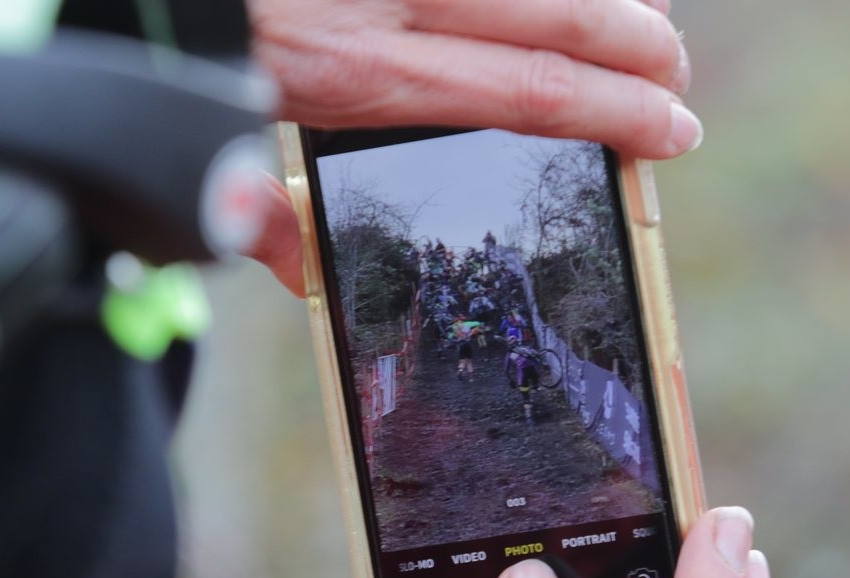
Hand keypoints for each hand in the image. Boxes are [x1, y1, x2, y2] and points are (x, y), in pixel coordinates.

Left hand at [243, 0, 700, 291]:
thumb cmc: (171, 43)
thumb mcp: (207, 130)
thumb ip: (257, 210)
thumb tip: (300, 279)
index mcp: (360, 72)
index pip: (526, 91)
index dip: (615, 109)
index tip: (670, 130)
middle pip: (553, 17)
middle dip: (636, 47)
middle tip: (678, 77)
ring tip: (653, 16)